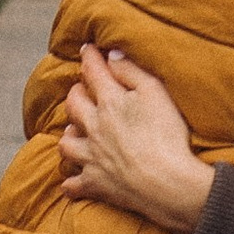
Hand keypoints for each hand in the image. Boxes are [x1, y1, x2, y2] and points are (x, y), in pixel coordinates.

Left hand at [59, 46, 216, 233]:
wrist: (165, 182)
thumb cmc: (166, 136)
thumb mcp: (156, 93)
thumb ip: (132, 71)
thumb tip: (111, 56)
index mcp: (110, 103)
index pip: (93, 73)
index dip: (89, 57)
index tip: (87, 49)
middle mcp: (94, 128)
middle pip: (73, 106)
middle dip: (75, 94)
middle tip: (81, 89)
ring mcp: (91, 157)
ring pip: (67, 144)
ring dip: (69, 135)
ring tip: (75, 131)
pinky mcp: (95, 184)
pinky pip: (73, 184)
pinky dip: (71, 182)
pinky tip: (73, 179)